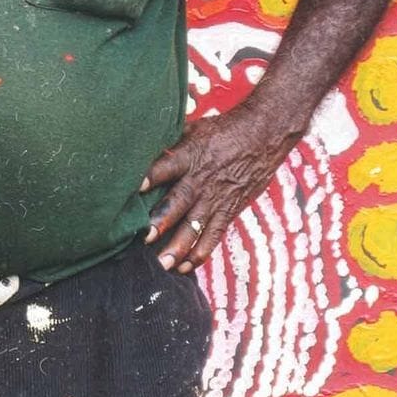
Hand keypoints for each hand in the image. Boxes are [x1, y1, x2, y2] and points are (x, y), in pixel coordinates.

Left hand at [139, 102, 301, 273]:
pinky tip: (185, 267)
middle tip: (145, 237)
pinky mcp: (228, 211)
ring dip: (178, 247)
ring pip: (195, 227)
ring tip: (162, 265)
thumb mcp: (194, 129)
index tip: (133, 189)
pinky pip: (213, 236)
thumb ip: (170, 142)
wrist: (262, 137)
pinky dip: (199, 253)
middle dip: (162, 220)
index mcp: (189, 156)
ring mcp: (215, 198)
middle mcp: (200, 180)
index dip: (150, 177)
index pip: (166, 167)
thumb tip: (144, 146)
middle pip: (179, 202)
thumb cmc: (223, 130)